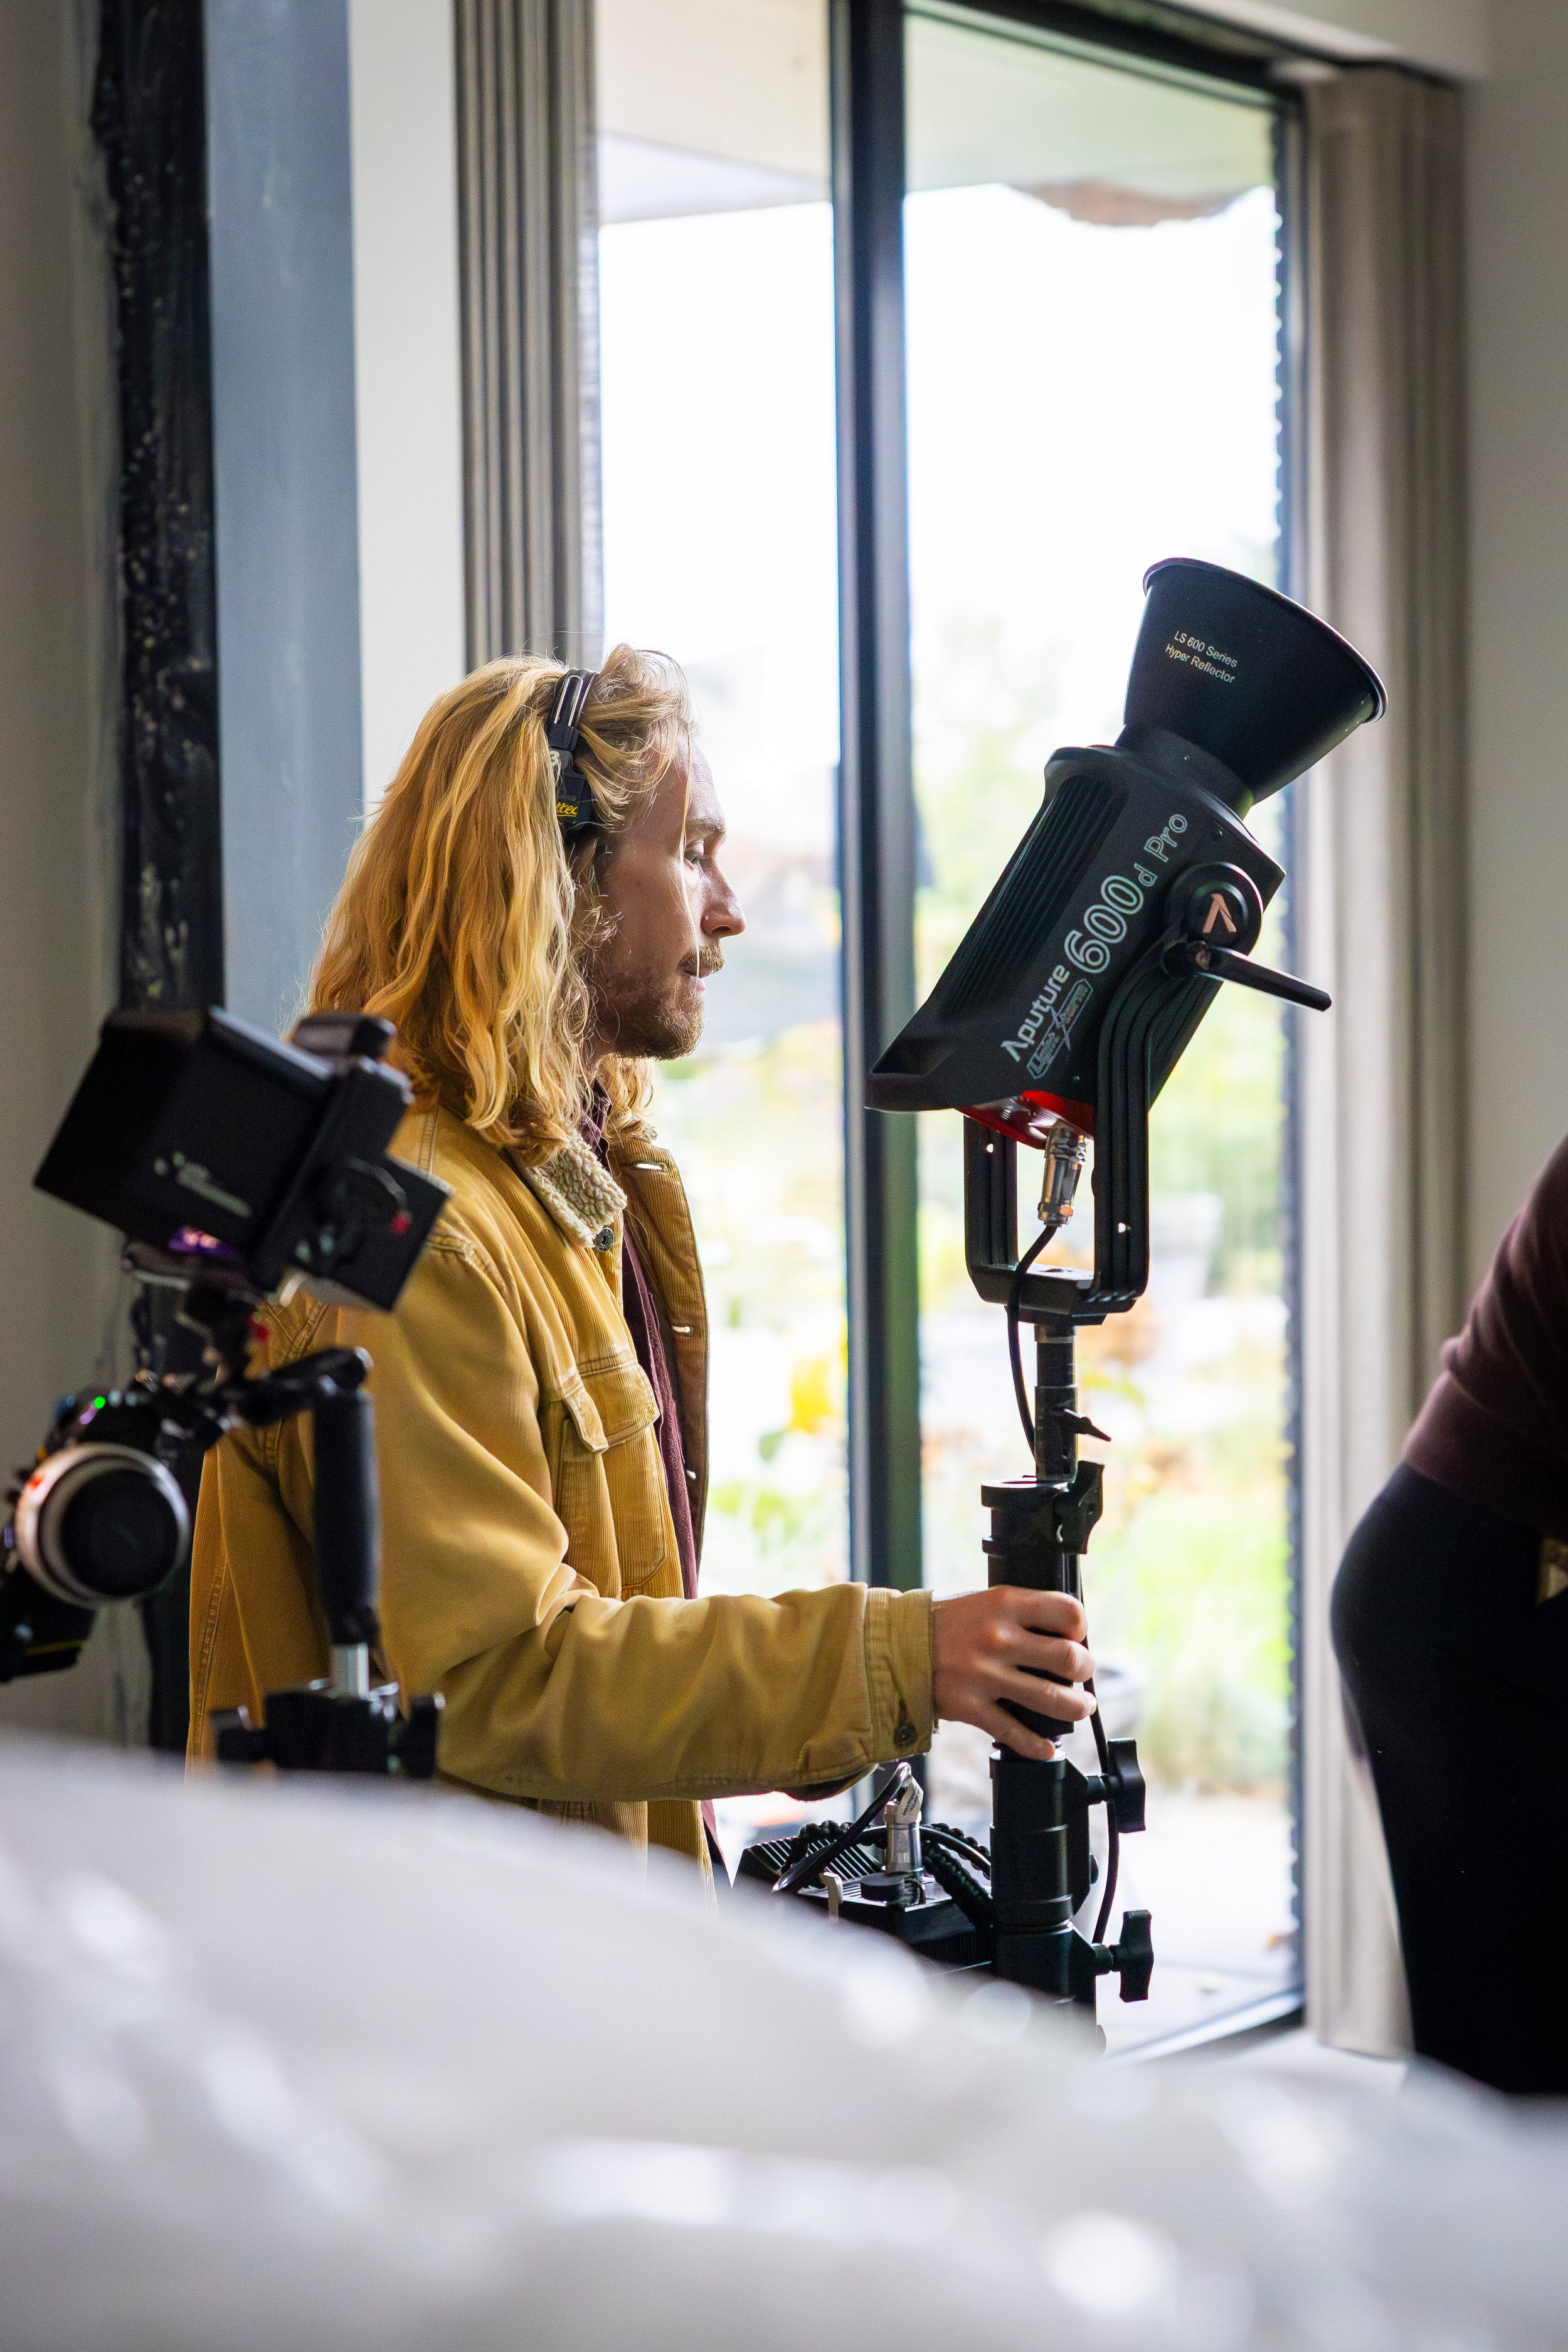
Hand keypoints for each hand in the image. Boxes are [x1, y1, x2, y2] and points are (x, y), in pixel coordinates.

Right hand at [931, 1586, 1094, 1760]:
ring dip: (1076, 1708)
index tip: (1075, 1636)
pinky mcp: (972, 1707)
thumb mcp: (984, 1601)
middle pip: (1068, 1659)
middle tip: (1081, 1675)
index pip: (1067, 1611)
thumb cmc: (945, 1624)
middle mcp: (999, 1637)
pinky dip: (1037, 1746)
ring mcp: (986, 1675)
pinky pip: (1016, 1732)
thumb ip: (1020, 1613)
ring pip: (1053, 1699)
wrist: (895, 1646)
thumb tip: (1063, 1636)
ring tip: (1079, 1708)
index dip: (1079, 1627)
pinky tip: (1046, 1748)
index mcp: (1005, 1604)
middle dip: (1085, 1670)